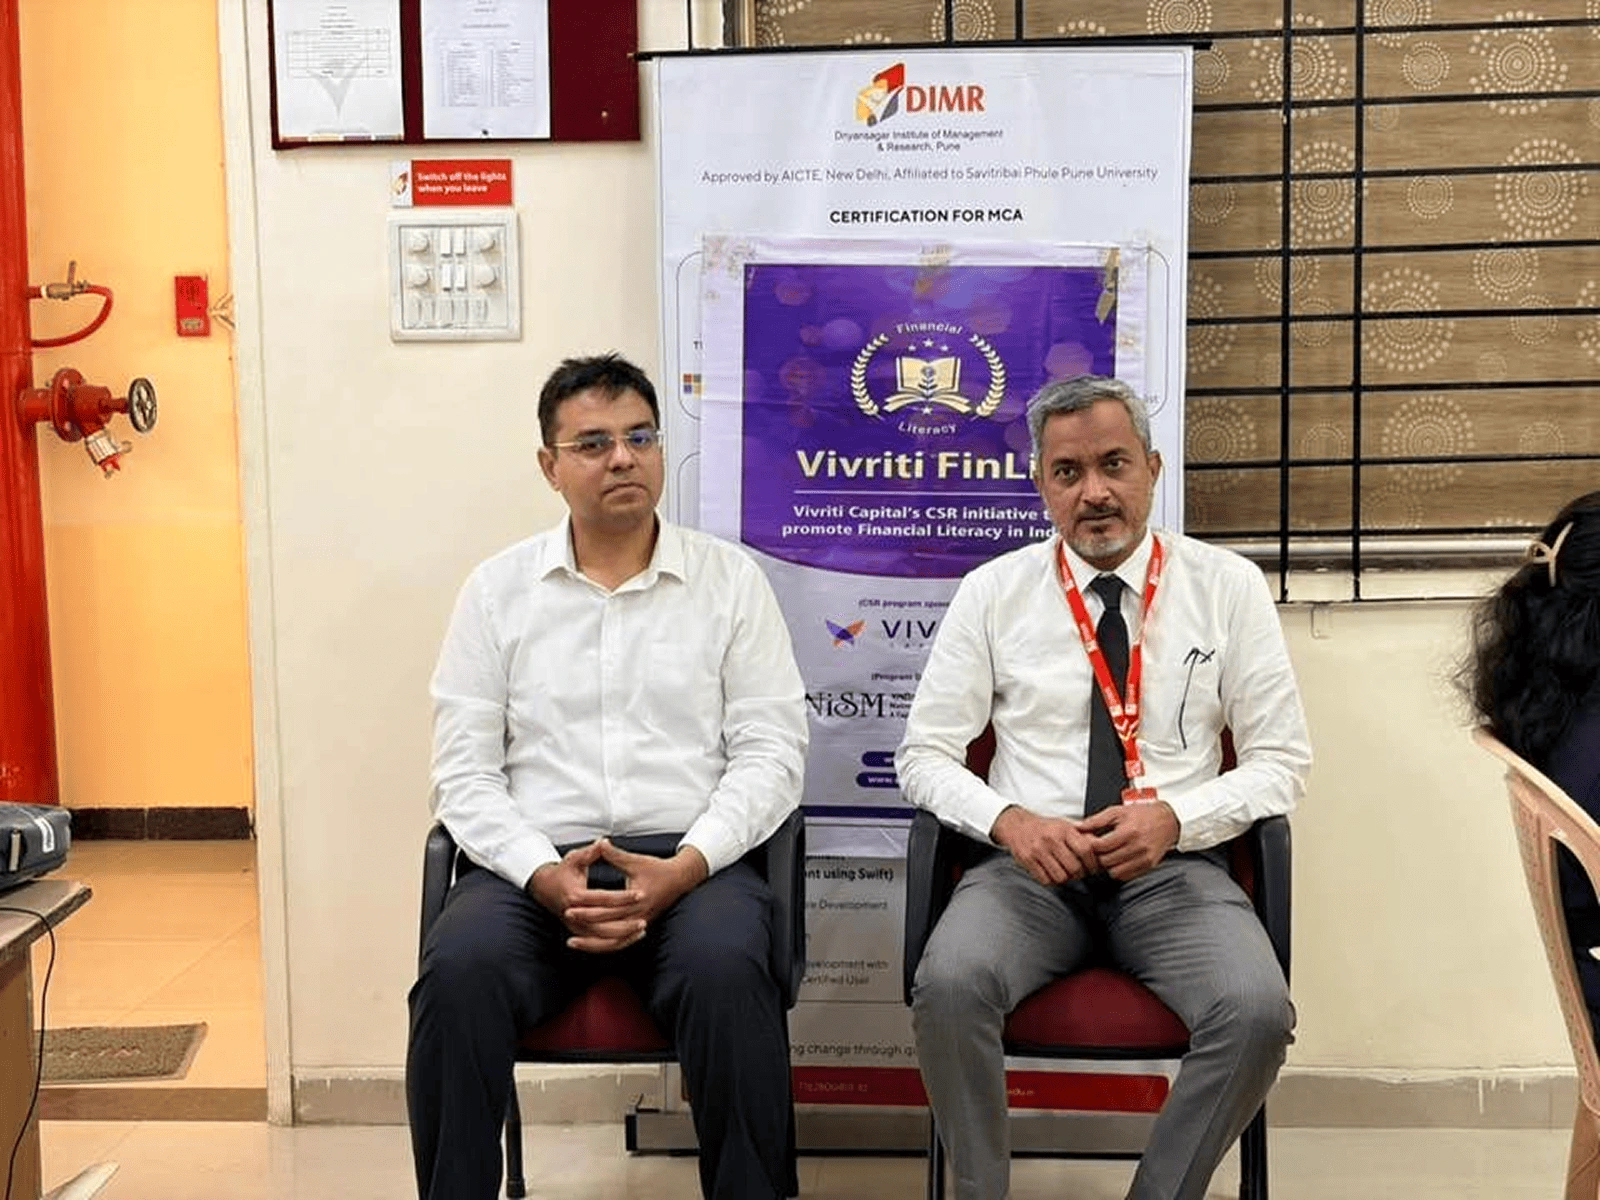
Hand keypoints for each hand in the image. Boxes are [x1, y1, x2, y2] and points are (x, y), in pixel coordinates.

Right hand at [527, 841, 646, 952]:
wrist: (544, 887)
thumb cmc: (562, 871)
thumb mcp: (574, 858)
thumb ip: (591, 852)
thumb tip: (604, 841)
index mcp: (575, 896)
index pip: (603, 899)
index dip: (623, 897)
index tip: (641, 894)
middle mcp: (574, 915)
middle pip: (604, 925)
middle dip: (625, 923)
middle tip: (645, 918)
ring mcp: (574, 927)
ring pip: (602, 939)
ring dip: (623, 937)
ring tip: (642, 929)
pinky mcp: (578, 933)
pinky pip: (599, 944)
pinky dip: (615, 944)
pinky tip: (631, 937)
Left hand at [557, 841, 709, 952]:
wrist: (679, 879)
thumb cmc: (657, 869)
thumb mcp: (635, 861)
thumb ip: (615, 854)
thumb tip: (600, 842)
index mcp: (638, 898)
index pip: (607, 907)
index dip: (587, 908)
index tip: (569, 905)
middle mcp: (640, 914)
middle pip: (608, 926)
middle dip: (585, 923)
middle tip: (566, 918)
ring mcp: (641, 923)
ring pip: (614, 941)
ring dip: (592, 944)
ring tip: (572, 942)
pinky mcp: (640, 927)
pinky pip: (620, 943)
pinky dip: (605, 947)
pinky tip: (590, 946)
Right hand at [990, 805, 1101, 886]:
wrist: (1016, 824)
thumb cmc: (1044, 827)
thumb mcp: (1064, 824)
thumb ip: (1082, 835)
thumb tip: (1102, 847)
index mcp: (1063, 829)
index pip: (1085, 849)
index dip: (1093, 863)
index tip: (1094, 868)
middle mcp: (1051, 839)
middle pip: (1074, 867)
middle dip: (1080, 874)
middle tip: (1080, 873)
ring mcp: (1038, 850)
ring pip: (1061, 876)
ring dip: (1066, 879)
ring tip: (1066, 873)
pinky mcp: (1027, 860)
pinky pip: (1046, 880)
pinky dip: (1052, 881)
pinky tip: (1053, 873)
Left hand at [1076, 801, 1178, 881]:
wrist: (1167, 821)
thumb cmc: (1142, 814)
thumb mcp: (1117, 811)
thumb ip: (1096, 820)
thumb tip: (1078, 827)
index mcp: (1128, 832)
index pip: (1100, 846)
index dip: (1091, 845)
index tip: (1090, 841)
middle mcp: (1137, 847)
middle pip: (1106, 861)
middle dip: (1098, 856)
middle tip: (1097, 850)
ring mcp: (1144, 858)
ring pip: (1115, 872)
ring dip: (1108, 865)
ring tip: (1108, 855)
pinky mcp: (1148, 866)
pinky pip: (1126, 876)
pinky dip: (1119, 870)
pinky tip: (1118, 860)